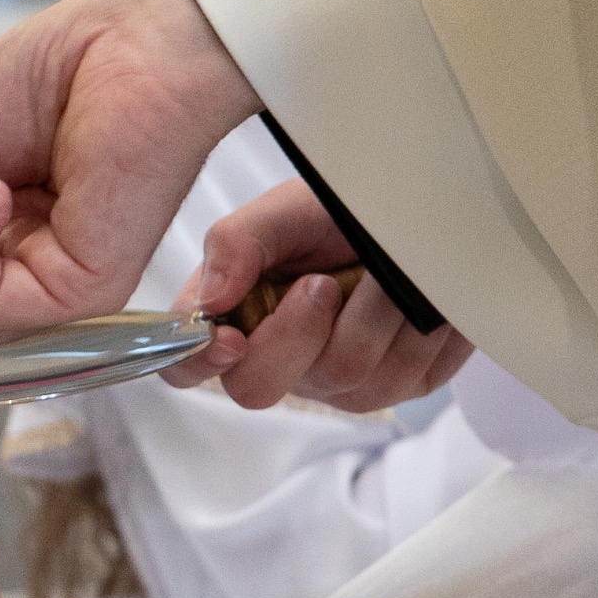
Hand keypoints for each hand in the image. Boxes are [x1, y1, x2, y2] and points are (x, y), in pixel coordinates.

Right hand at [161, 180, 474, 410]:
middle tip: (323, 282)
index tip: (232, 339)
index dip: (197, 362)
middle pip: (256, 388)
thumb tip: (210, 301)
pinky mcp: (394, 386)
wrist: (415, 215)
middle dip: (296, 332)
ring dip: (371, 313)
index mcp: (231, 315)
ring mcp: (332, 380)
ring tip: (381, 272)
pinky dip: (414, 329)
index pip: (182, 364)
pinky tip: (413, 298)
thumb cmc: (337, 209)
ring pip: (342, 378)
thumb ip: (234, 243)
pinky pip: (402, 380)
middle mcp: (274, 357)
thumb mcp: (283, 211)